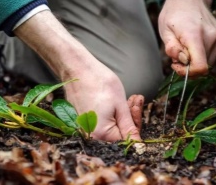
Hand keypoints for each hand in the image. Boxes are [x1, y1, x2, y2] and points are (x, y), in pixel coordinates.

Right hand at [14, 10, 139, 140]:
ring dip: (122, 114)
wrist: (77, 68)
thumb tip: (138, 145)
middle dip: (130, 117)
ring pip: (111, 127)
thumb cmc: (99, 82)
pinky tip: (116, 100)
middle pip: (118, 135)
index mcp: (101, 135)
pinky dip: (111, 113)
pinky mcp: (83, 122)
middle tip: (135, 99)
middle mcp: (90, 136)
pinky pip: (102, 122)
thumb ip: (129, 127)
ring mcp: (85, 129)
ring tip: (129, 97)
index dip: (136, 124)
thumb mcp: (120, 104)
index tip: (138, 106)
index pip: (127, 140)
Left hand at [158, 0, 215, 75]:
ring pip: (209, 63)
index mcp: (194, 34)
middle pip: (204, 67)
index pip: (200, 66)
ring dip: (196, 60)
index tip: (176, 65)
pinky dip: (204, 54)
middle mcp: (212, 35)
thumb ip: (172, 48)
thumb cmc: (174, 14)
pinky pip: (215, 55)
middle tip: (178, 54)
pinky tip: (196, 43)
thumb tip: (184, 61)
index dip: (187, 73)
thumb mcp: (164, 31)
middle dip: (189, 66)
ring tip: (186, 46)